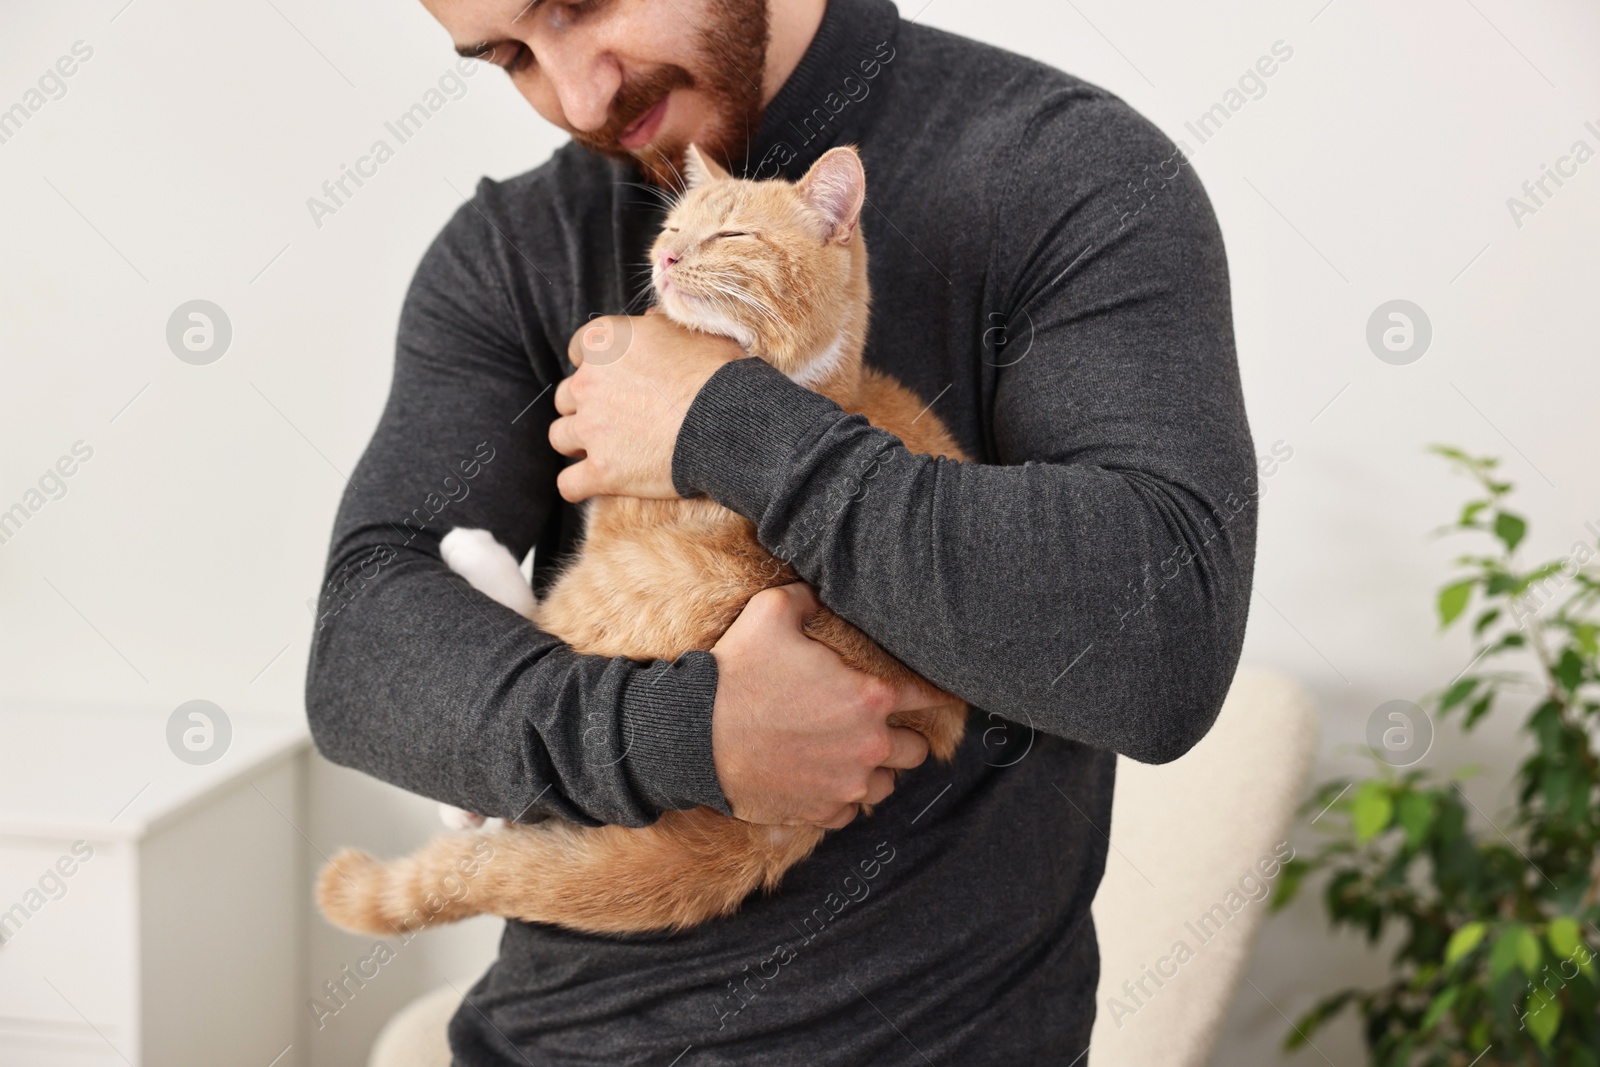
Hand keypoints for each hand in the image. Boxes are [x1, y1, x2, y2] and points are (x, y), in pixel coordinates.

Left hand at [549, 314, 743, 501]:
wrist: (729, 421)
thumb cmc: (717, 373)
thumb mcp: (692, 332)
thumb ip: (660, 326)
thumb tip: (649, 320)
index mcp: (605, 342)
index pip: (578, 349)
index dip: (596, 365)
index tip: (614, 377)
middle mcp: (588, 383)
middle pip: (565, 396)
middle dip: (585, 406)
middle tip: (614, 417)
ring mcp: (591, 429)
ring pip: (559, 436)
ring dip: (577, 442)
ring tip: (603, 449)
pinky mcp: (602, 471)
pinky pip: (568, 484)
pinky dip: (578, 485)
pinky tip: (592, 485)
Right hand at [710, 583, 943, 828]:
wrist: (692, 737)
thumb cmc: (735, 674)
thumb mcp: (771, 612)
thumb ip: (809, 599)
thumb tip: (822, 592)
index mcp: (870, 696)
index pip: (928, 697)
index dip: (934, 693)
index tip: (935, 695)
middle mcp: (869, 746)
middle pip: (916, 749)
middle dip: (902, 734)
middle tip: (878, 724)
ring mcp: (846, 785)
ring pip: (887, 785)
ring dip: (876, 770)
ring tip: (854, 755)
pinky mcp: (820, 812)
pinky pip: (851, 811)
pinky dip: (843, 797)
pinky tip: (826, 778)